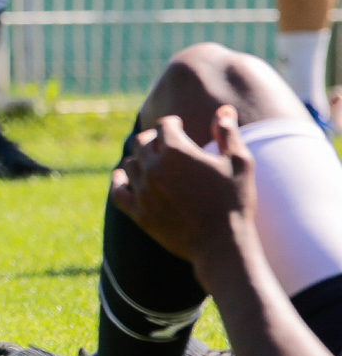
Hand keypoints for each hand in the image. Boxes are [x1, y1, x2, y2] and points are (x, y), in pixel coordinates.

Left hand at [111, 106, 256, 266]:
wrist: (222, 245)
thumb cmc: (235, 202)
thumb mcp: (239, 164)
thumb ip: (228, 134)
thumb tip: (224, 110)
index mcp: (175, 151)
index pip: (163, 125)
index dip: (171, 123)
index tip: (177, 126)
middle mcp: (153, 167)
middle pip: (142, 142)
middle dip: (152, 138)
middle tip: (161, 142)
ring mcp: (143, 190)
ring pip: (130, 164)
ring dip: (139, 158)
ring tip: (149, 160)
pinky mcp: (138, 212)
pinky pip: (117, 192)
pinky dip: (118, 182)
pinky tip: (121, 177)